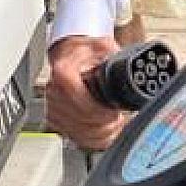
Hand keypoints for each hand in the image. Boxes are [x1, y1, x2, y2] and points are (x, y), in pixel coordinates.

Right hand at [45, 35, 127, 150]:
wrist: (69, 54)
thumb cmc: (85, 51)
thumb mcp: (103, 46)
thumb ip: (116, 56)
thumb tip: (132, 68)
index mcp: (63, 73)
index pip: (82, 103)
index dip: (101, 112)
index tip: (115, 112)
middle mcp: (54, 92)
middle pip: (82, 121)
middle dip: (105, 124)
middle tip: (120, 119)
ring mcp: (53, 107)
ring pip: (79, 133)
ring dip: (101, 134)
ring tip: (115, 125)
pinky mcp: (55, 119)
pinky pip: (75, 138)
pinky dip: (93, 139)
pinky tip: (104, 131)